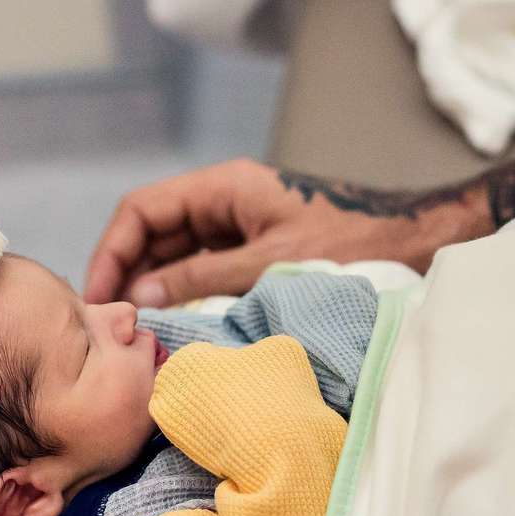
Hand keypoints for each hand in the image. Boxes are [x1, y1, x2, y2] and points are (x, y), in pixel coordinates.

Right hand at [84, 158, 441, 306]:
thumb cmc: (351, 245)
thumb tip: (141, 294)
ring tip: (132, 328)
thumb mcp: (268, 265)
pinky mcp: (252, 248)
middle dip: (125, 271)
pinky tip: (169, 322)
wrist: (415, 243)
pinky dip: (180, 292)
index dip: (112, 250)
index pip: (143, 209)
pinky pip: (201, 266)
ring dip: (150, 285)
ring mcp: (238, 224)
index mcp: (224, 187)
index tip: (98, 295)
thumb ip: (201, 278)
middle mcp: (224, 200)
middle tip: (108, 321)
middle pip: (153, 230)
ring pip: (174, 251)